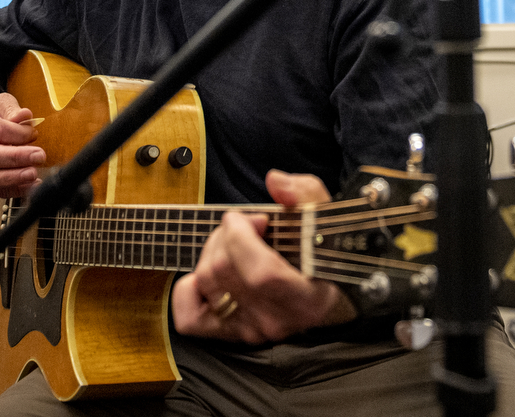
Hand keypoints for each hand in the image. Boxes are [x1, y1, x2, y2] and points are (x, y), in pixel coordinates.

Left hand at [171, 170, 356, 342]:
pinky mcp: (230, 333)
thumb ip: (305, 194)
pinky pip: (188, 316)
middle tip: (246, 224)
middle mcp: (275, 320)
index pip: (261, 274)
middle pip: (224, 270)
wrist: (327, 292)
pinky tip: (212, 271)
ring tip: (234, 242)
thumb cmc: (323, 254)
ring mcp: (250, 330)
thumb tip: (276, 182)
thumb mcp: (323, 218)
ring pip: (205, 281)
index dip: (243, 237)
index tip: (253, 218)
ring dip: (212, 250)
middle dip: (227, 233)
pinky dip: (189, 288)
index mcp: (306, 299)